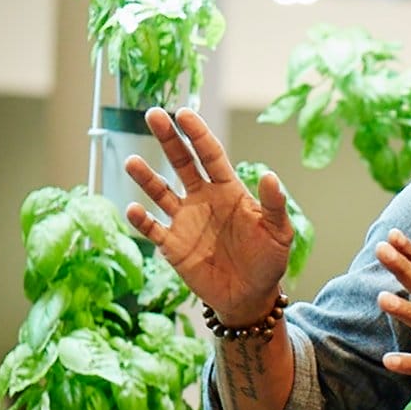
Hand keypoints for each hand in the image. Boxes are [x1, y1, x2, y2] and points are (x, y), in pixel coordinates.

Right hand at [125, 107, 293, 324]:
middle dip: (167, 139)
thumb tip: (270, 176)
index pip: (209, 154)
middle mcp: (202, 199)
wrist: (251, 296)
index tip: (183, 113)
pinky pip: (152, 229)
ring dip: (146, 177)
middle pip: (181, 162)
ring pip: (160, 192)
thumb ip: (274, 205)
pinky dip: (141, 220)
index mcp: (228, 190)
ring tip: (131, 162)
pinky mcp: (173, 245)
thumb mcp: (279, 232)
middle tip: (152, 114)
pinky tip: (133, 209)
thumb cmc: (268, 260)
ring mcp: (185, 221)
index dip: (197, 134)